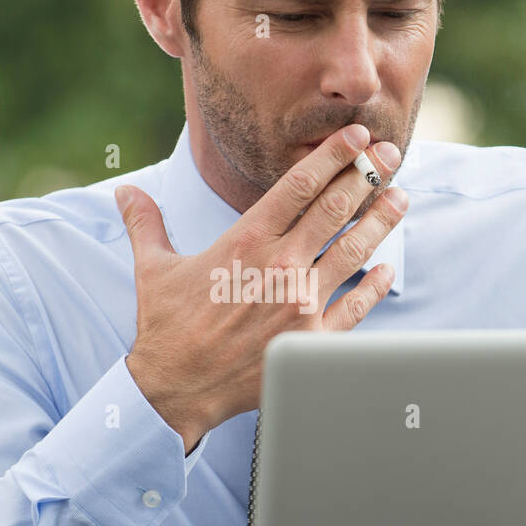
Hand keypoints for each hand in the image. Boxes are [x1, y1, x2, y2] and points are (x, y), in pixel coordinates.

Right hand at [117, 123, 406, 453]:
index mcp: (245, 241)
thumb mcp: (153, 268)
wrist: (176, 389)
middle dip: (369, 175)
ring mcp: (301, 304)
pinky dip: (376, 286)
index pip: (299, 184)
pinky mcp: (314, 340)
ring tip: (400, 198)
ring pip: (355, 251)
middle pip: (336, 208)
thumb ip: (146, 223)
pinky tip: (387, 270)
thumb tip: (125, 191)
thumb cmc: (166, 328)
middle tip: (390, 154)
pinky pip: (357, 306)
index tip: (356, 136)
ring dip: (382, 221)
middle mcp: (279, 266)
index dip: (333, 155)